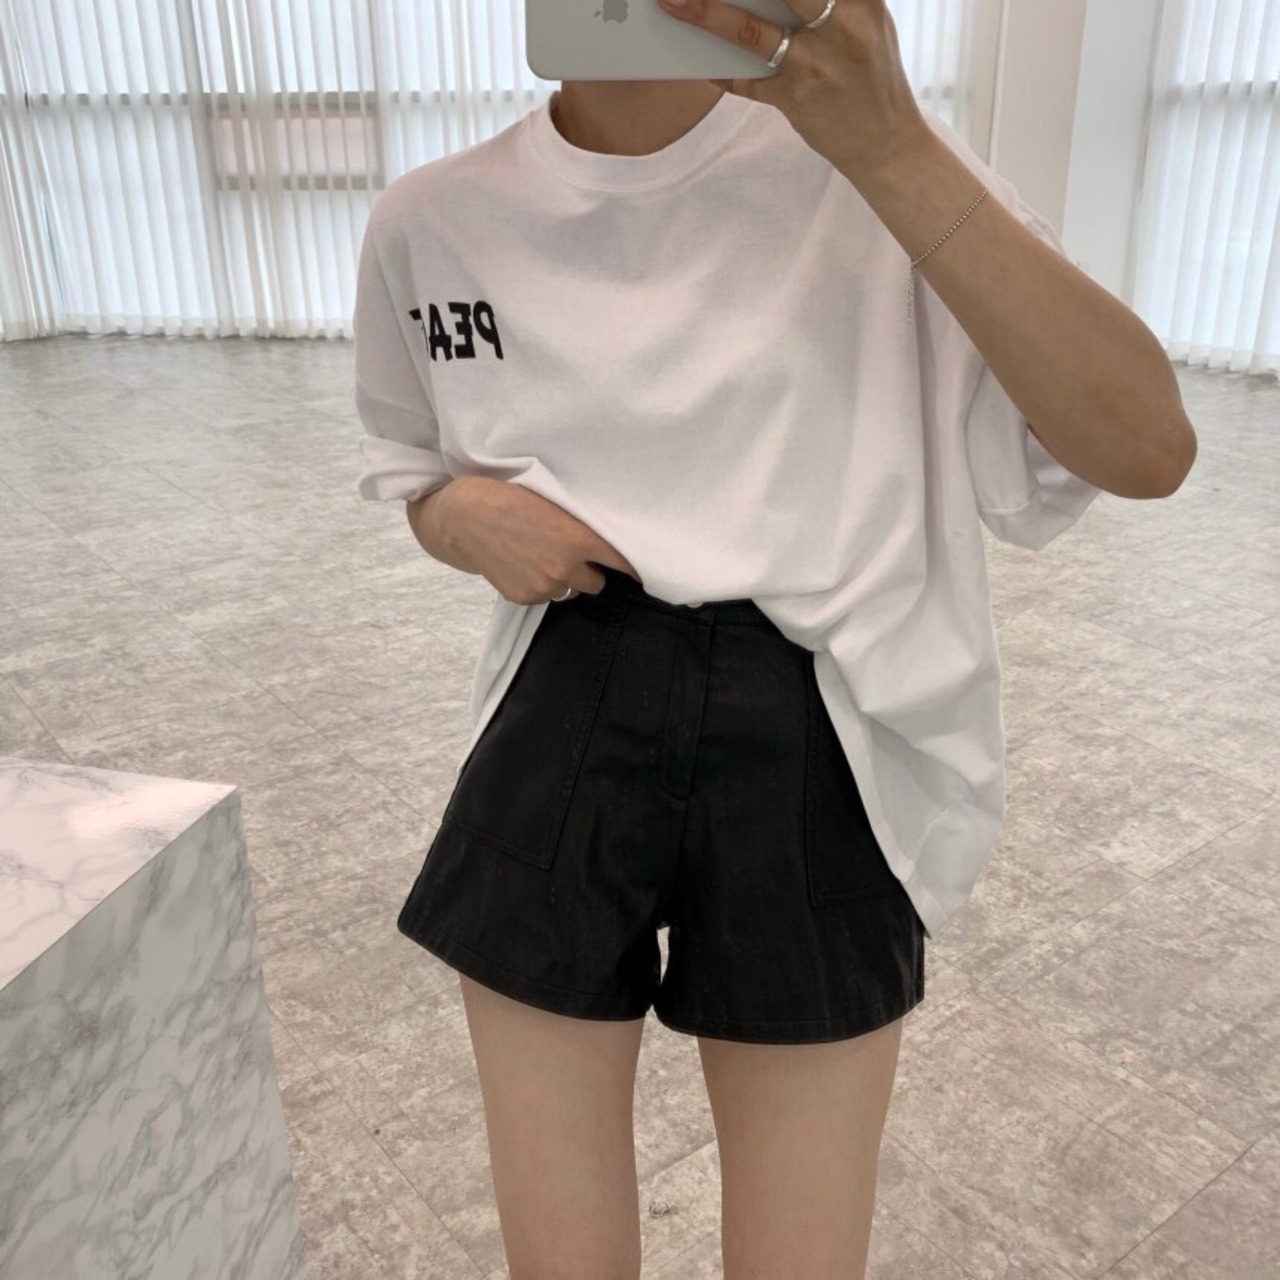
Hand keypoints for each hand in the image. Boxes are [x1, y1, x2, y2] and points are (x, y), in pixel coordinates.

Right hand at [438, 476, 641, 605]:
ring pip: (570, 591)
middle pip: (598, 583)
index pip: (624, 562)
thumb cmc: (512, 499)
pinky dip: (539, 585)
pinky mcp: (525, 598)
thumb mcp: (557, 504)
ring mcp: (545, 586)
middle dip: (589, 570)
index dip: (633, 566)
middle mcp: (566, 568)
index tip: (641, 568)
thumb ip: (584, 526)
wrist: (464, 517)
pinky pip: (545, 597)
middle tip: (572, 552)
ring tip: (542, 555)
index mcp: (579, 540)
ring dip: (564, 579)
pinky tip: (523, 564)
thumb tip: (611, 542)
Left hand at [655, 0, 931, 183]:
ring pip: (750, 30)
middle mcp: (841, 27)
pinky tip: (699, 61)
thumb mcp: (869, 22)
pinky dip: (721, 70)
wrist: (888, 144)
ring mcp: (815, 65)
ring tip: (673, 1)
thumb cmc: (872, 76)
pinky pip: (746, 80)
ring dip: (706, 13)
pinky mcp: (795, 99)